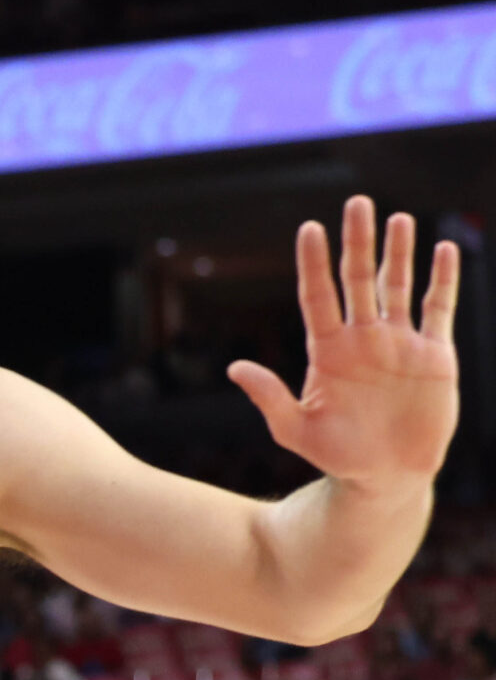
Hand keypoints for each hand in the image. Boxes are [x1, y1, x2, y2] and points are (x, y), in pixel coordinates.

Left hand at [229, 197, 461, 490]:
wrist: (387, 476)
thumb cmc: (338, 455)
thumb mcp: (297, 430)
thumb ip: (270, 397)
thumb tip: (234, 368)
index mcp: (328, 350)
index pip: (318, 295)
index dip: (314, 263)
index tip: (309, 229)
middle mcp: (363, 338)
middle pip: (358, 279)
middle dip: (358, 242)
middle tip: (357, 203)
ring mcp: (399, 343)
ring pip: (398, 286)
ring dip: (400, 252)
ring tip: (398, 217)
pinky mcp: (434, 355)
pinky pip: (438, 309)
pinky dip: (443, 280)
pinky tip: (444, 249)